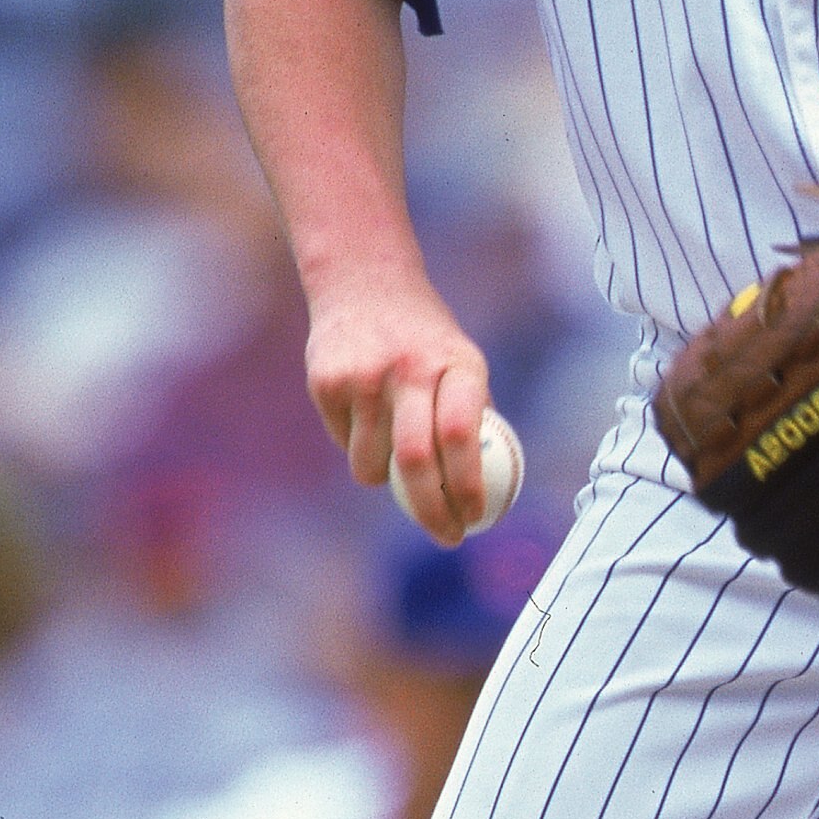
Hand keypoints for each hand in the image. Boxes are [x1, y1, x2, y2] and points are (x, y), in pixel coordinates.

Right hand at [304, 274, 491, 541]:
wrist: (364, 283)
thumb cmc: (426, 339)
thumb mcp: (461, 362)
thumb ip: (472, 418)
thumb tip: (491, 491)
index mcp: (456, 364)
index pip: (461, 436)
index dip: (467, 486)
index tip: (477, 518)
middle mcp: (410, 369)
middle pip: (415, 461)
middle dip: (433, 512)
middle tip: (447, 536)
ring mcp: (364, 376)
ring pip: (373, 465)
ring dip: (387, 481)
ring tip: (395, 456)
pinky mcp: (327, 382)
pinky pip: (346, 445)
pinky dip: (360, 450)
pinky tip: (365, 416)